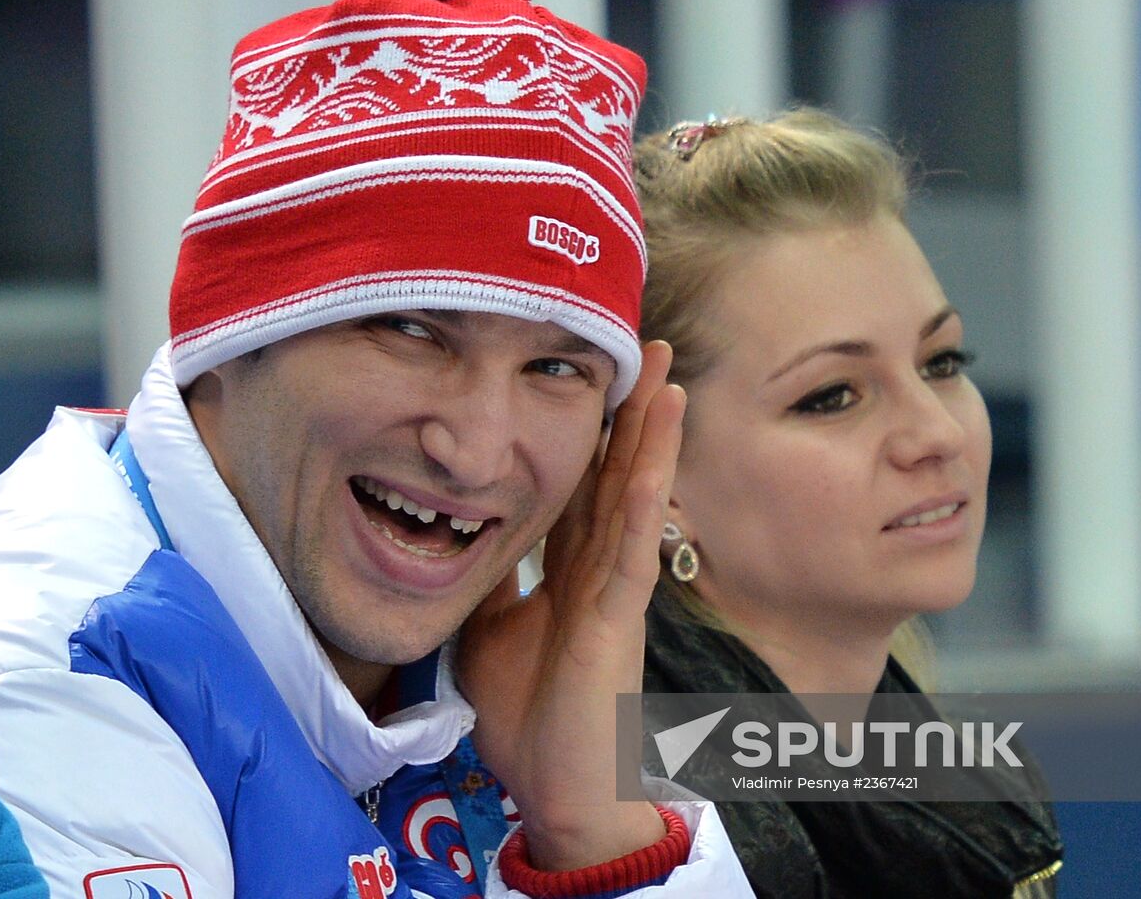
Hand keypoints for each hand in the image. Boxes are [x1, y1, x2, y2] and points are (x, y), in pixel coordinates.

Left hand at [457, 340, 684, 870]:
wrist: (556, 792)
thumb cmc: (529, 718)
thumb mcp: (489, 630)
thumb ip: (495, 579)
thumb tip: (473, 537)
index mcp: (569, 571)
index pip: (582, 485)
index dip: (591, 431)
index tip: (596, 377)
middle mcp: (599, 569)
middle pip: (616, 474)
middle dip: (631, 411)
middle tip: (649, 346)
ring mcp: (614, 591)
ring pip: (635, 497)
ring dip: (651, 435)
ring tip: (667, 375)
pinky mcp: (618, 620)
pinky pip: (632, 547)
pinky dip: (643, 497)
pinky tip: (655, 455)